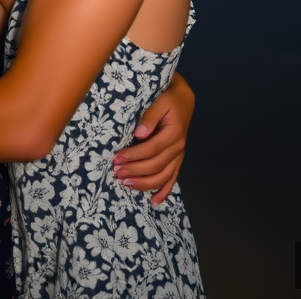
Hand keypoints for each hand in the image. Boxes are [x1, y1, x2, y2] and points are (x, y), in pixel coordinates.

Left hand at [113, 73, 194, 203]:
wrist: (183, 99)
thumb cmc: (169, 98)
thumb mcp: (160, 101)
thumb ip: (150, 117)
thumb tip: (139, 134)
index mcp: (173, 134)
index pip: (150, 149)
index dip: (133, 156)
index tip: (116, 158)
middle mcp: (178, 148)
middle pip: (156, 165)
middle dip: (135, 171)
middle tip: (116, 173)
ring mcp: (179, 155)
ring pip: (163, 176)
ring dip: (145, 183)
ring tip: (127, 184)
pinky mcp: (177, 159)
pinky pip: (172, 179)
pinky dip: (164, 191)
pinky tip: (154, 202)